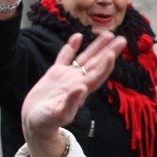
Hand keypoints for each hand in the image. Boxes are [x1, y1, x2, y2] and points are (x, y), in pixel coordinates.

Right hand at [21, 32, 124, 156]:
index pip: (97, 75)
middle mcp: (78, 81)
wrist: (34, 121)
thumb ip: (70, 101)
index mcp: (81, 91)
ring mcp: (68, 76)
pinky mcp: (56, 74)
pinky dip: (72, 47)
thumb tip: (81, 87)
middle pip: (97, 64)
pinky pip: (66, 57)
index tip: (113, 53)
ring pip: (85, 58)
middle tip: (122, 40)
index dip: (106, 65)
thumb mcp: (58, 113)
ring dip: (96, 47)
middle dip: (109, 51)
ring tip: (108, 34)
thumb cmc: (47, 121)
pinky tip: (78, 36)